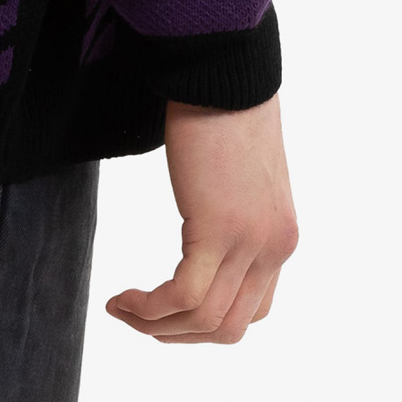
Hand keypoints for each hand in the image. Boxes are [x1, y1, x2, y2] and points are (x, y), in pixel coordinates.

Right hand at [105, 92, 297, 344]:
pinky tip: (123, 297)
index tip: (164, 306)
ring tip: (121, 309)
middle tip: (136, 318)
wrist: (223, 67)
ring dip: (156, 325)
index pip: (252, 310)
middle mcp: (275, 248)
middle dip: (177, 334)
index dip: (205, 320)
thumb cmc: (224, 103)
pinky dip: (149, 307)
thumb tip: (208, 219)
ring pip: (204, 320)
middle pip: (227, 327)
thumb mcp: (239, 173)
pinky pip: (182, 295)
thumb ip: (234, 207)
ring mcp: (250, 241)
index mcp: (281, 237)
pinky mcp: (218, 228)